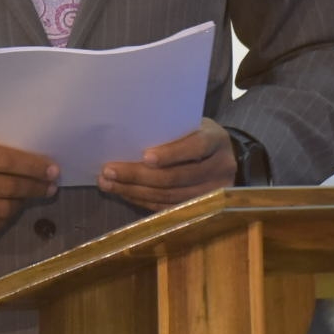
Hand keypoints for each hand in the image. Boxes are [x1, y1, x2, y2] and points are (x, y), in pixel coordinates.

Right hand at [0, 119, 58, 239]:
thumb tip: (30, 141)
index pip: (3, 160)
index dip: (32, 166)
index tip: (52, 168)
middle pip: (6, 187)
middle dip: (34, 187)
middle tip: (50, 185)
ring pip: (1, 211)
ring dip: (21, 203)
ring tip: (31, 194)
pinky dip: (4, 218)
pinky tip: (9, 207)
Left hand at [97, 118, 235, 211]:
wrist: (224, 156)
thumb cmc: (198, 133)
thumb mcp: (191, 124)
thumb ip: (171, 130)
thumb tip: (128, 138)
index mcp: (216, 140)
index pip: (196, 147)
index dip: (171, 154)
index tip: (145, 156)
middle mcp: (219, 169)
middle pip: (177, 177)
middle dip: (138, 175)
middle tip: (109, 171)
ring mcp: (212, 192)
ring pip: (170, 196)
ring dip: (135, 191)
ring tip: (109, 184)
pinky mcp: (201, 209)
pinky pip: (168, 208)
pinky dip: (144, 201)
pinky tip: (125, 194)